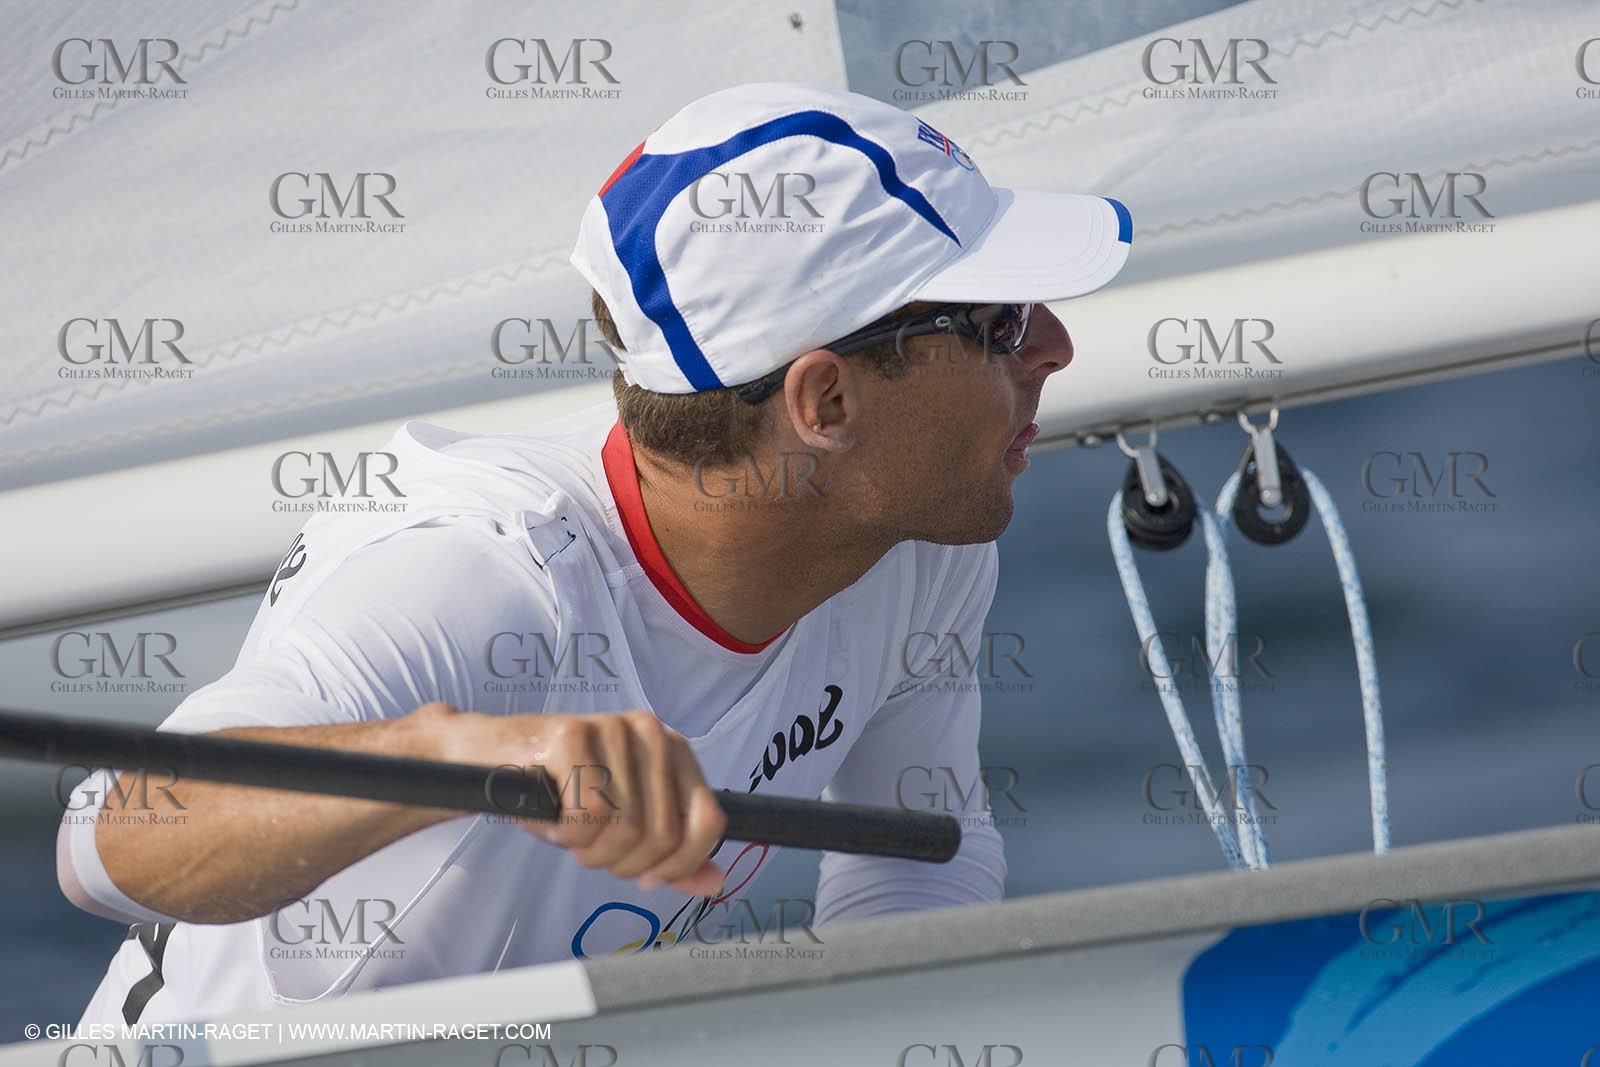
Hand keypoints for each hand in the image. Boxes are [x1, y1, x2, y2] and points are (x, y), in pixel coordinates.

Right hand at [412, 704, 726, 896]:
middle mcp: (651, 732)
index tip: (646, 877)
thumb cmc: (557, 792)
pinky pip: (587, 817)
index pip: (708, 820)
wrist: (487, 760)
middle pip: (662, 835)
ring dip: (589, 851)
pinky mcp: (574, 734)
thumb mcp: (621, 827)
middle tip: (590, 849)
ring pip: (625, 829)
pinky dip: (564, 833)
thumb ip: (670, 855)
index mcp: (672, 750)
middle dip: (621, 863)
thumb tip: (715, 882)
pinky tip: (550, 814)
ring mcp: (613, 728)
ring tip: (569, 831)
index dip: (679, 863)